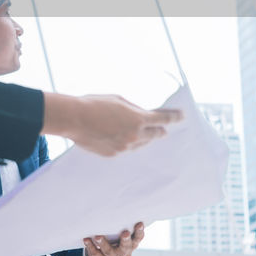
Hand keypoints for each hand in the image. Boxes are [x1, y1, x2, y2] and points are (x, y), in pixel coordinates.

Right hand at [42, 94, 181, 155]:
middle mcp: (134, 136)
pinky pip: (126, 149)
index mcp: (138, 119)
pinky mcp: (113, 155)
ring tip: (142, 134)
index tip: (181, 116)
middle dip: (160, 131)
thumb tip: (142, 116)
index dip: (173, 118)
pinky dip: (127, 144)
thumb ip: (134, 109)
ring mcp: (124, 148)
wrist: (74, 119)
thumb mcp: (119, 100)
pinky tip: (123, 139)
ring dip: (143, 138)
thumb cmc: (95, 104)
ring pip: (140, 144)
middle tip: (164, 130)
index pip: (162, 120)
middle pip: (154, 135)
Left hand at [84, 222, 144, 255]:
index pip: (138, 237)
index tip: (139, 223)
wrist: (104, 252)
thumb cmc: (115, 235)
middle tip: (124, 233)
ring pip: (109, 252)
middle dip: (125, 240)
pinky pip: (96, 254)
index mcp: (132, 243)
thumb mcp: (120, 230)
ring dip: (104, 244)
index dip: (139, 231)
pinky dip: (91, 246)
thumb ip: (122, 222)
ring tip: (98, 236)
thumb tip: (119, 203)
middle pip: (126, 247)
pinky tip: (86, 239)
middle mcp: (125, 252)